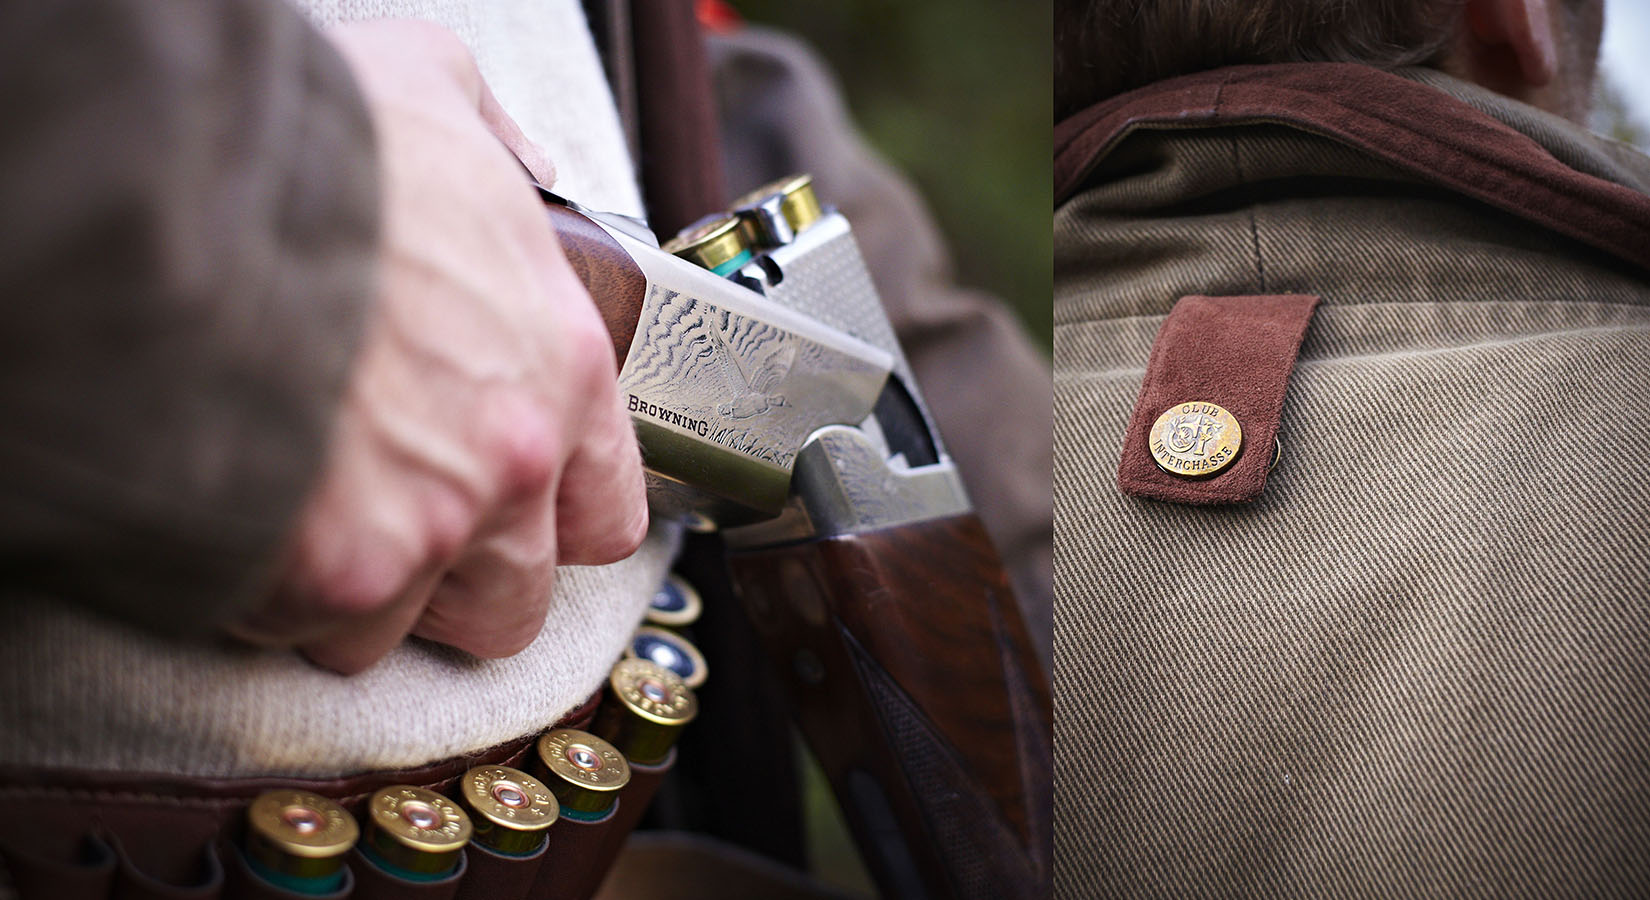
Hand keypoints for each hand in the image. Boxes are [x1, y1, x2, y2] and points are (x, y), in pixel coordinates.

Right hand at [228, 20, 646, 673]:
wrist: (191, 188)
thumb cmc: (314, 143)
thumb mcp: (438, 93)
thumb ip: (495, 142)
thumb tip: (519, 163)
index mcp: (561, 367)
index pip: (608, 512)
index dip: (551, 520)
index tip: (505, 507)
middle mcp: (514, 464)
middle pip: (514, 601)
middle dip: (452, 583)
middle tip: (389, 528)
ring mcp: (427, 528)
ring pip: (398, 630)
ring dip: (349, 592)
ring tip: (296, 518)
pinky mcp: (329, 574)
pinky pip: (301, 626)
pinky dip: (264, 591)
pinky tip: (238, 515)